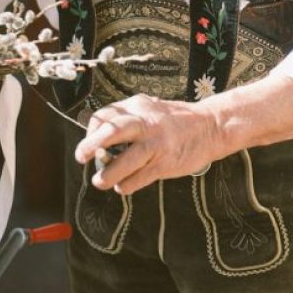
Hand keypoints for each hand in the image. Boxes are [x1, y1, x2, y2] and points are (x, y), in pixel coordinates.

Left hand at [74, 94, 221, 193]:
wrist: (211, 127)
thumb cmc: (175, 121)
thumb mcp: (150, 108)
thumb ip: (127, 119)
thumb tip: (97, 140)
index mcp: (138, 106)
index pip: (104, 117)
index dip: (92, 132)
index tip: (90, 146)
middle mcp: (146, 122)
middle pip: (111, 131)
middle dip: (91, 145)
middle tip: (81, 157)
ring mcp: (156, 144)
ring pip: (124, 162)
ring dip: (107, 175)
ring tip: (100, 182)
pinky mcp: (165, 163)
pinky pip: (138, 178)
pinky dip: (126, 185)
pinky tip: (124, 186)